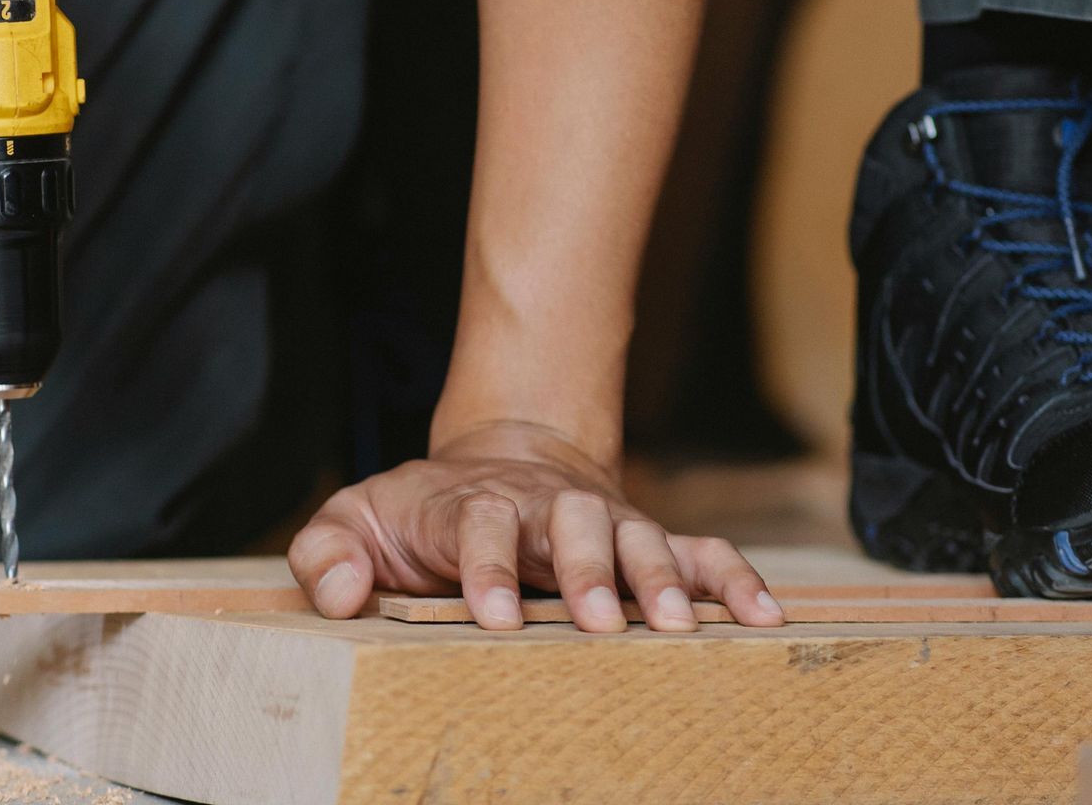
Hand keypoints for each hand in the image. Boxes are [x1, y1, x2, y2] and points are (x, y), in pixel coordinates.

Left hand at [287, 421, 784, 631]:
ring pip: (640, 536)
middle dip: (588, 571)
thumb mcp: (351, 519)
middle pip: (572, 526)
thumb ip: (328, 551)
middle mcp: (545, 509)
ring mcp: (602, 520)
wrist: (489, 463)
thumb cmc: (415, 514)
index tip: (494, 617)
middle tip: (600, 623)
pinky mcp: (645, 538)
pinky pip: (700, 551)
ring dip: (661, 578)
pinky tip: (763, 617)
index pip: (478, 528)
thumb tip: (342, 591)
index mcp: (472, 506)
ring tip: (680, 627)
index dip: (487, 568)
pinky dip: (733, 578)